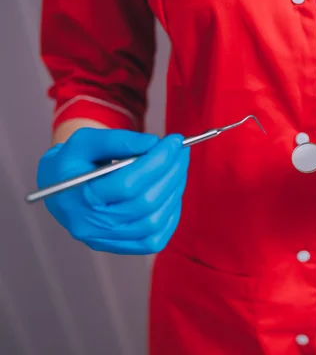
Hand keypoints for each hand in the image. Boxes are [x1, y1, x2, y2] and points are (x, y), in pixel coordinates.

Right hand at [36, 128, 189, 253]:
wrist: (61, 188)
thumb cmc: (74, 162)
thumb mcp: (85, 141)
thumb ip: (117, 140)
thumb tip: (154, 143)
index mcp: (79, 198)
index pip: (127, 184)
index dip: (156, 162)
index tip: (174, 142)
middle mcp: (92, 226)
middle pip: (145, 203)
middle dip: (170, 173)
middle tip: (181, 151)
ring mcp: (107, 241)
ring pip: (154, 221)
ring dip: (175, 190)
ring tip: (179, 166)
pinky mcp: (121, 248)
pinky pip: (156, 238)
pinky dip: (172, 213)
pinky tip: (173, 190)